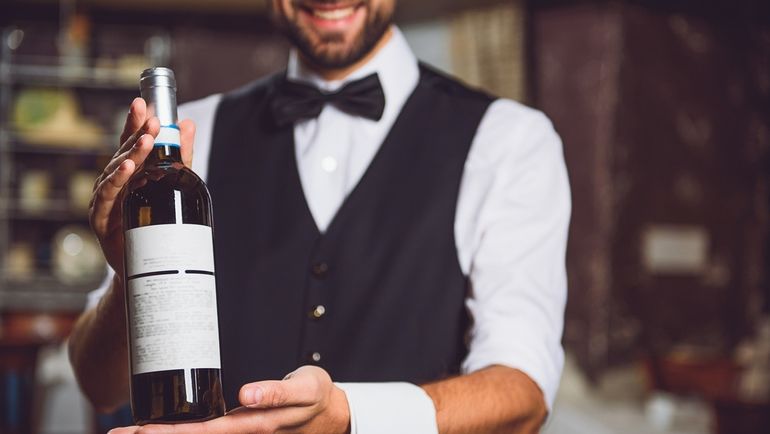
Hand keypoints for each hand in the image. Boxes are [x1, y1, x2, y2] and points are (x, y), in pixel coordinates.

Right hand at [89, 98, 194, 276]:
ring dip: (130, 154)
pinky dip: (116, 181)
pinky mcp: (100, 218)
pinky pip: (107, 196)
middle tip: (154, 121)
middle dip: (137, 135)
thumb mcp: (174, 186)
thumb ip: (180, 157)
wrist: (143, 268)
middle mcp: (113, 182)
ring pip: (115, 171)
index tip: (143, 103)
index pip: (129, 142)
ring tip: (146, 141)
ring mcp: (103, 199)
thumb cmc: (153, 224)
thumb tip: (188, 124)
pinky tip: (127, 169)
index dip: (134, 123)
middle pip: (123, 153)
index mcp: (128, 173)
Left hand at [108, 366, 350, 433]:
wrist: (333, 414)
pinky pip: (207, 432)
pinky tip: (165, 426)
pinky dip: (182, 431)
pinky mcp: (241, 428)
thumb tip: (244, 395)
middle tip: (117, 431)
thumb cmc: (318, 399)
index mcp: (253, 426)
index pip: (202, 433)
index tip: (140, 430)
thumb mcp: (306, 390)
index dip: (169, 433)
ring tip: (130, 430)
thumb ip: (276, 394)